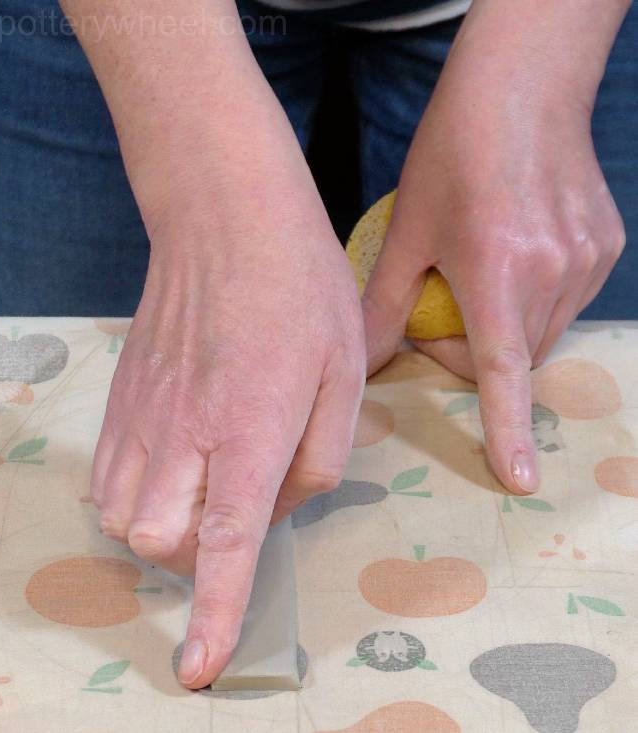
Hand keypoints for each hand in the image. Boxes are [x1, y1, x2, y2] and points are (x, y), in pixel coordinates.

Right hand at [90, 164, 364, 687]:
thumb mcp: (346, 370)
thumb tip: (278, 503)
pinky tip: (176, 459)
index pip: (225, 541)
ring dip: (163, 527)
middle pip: (156, 542)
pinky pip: (110, 475)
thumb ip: (321, 457)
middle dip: (193, 561)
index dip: (215, 610)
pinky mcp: (122, 396)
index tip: (198, 664)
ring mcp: (142, 412)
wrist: (225, 220)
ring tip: (206, 482)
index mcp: (250, 425)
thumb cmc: (300, 287)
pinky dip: (139, 493)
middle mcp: (183, 429)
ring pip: (123, 516)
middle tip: (236, 513)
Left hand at [362, 9, 624, 494]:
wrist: (523, 87)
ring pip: (542, 333)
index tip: (520, 483)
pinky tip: (514, 254)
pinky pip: (566, 300)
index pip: (502, 371)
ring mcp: (588, 260)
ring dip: (504, 329)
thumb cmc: (453, 154)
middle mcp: (553, 273)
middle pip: (512, 357)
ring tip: (479, 277)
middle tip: (443, 308)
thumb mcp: (407, 229)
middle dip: (472, 355)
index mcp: (497, 271)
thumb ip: (384, 304)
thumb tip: (365, 363)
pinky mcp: (607, 246)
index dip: (508, 431)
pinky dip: (533, 299)